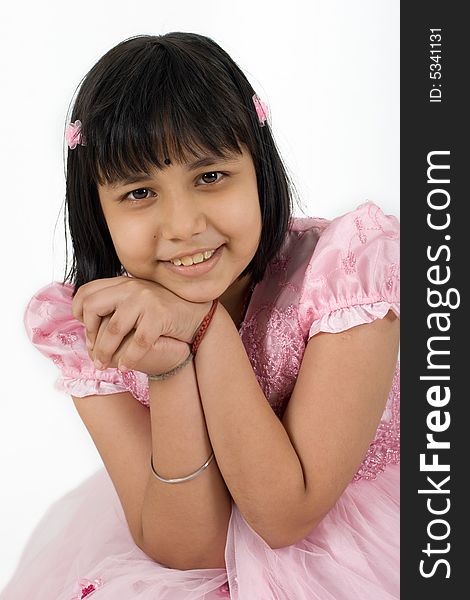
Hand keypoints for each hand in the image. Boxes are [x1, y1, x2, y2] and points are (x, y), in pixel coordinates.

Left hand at [72, 275, 212, 370]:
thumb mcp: (137, 299)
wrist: (197, 314)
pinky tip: (125, 367)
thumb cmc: (162, 311)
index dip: (78, 311)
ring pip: (113, 330)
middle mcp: (131, 287)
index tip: (85, 329)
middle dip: (89, 333)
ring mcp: (146, 300)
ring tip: (104, 366)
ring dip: (105, 353)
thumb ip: (115, 302)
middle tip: (93, 351)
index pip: (86, 291)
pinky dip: (129, 358)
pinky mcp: (159, 316)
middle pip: (93, 307)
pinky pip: (138, 342)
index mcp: (122, 282)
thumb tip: (84, 319)